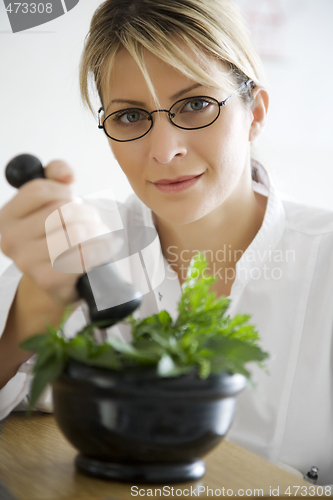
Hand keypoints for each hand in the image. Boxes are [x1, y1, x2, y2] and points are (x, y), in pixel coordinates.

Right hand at [0, 160, 119, 305]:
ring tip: (99, 232)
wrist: (58, 278)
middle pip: (61, 211)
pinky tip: (106, 247)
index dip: (63, 190)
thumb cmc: (56, 236)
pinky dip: (102, 249)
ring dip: (96, 230)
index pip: (38, 190)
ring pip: (75, 232)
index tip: (73, 197)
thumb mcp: (50, 201)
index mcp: (8, 216)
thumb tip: (66, 174)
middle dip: (86, 212)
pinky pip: (84, 256)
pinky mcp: (47, 280)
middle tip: (93, 219)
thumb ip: (55, 176)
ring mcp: (27, 262)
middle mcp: (11, 240)